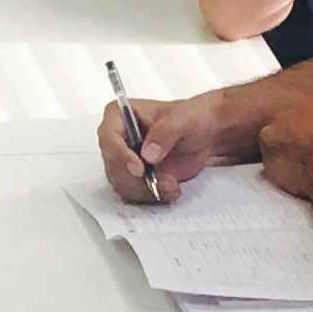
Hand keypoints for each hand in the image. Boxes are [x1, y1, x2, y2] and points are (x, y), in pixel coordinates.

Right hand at [98, 87, 234, 204]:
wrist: (204, 135)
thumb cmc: (191, 118)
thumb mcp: (183, 119)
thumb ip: (166, 132)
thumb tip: (148, 153)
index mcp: (121, 115)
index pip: (108, 137)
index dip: (119, 155)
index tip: (138, 169)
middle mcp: (118, 139)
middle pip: (113, 166)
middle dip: (138, 180)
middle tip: (165, 181)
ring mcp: (125, 160)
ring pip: (122, 183)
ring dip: (147, 190)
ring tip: (172, 185)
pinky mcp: (135, 177)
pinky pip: (134, 193)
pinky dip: (152, 195)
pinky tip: (170, 189)